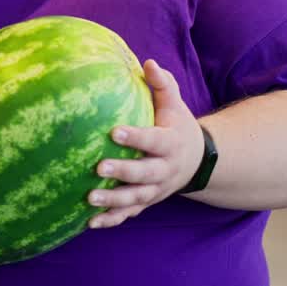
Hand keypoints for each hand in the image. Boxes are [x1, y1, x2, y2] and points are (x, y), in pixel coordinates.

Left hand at [87, 60, 204, 228]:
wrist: (198, 160)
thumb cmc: (176, 125)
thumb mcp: (175, 104)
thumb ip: (162, 84)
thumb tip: (147, 63)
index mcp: (170, 143)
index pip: (153, 140)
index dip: (135, 137)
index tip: (114, 132)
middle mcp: (165, 169)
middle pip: (145, 173)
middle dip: (123, 173)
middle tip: (99, 168)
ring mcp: (156, 189)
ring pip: (136, 198)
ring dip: (113, 200)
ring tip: (88, 198)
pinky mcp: (146, 202)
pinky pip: (129, 214)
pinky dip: (111, 220)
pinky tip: (90, 223)